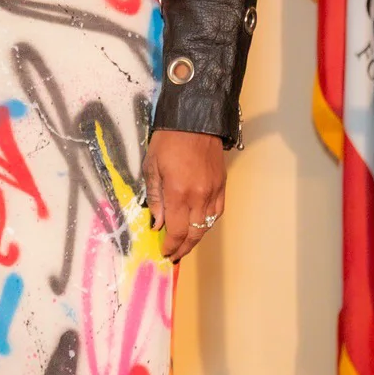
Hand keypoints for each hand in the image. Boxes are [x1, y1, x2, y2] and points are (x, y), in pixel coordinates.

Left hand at [143, 130, 228, 261]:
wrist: (195, 120)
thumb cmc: (168, 140)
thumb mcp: (152, 166)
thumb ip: (155, 198)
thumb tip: (157, 224)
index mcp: (179, 193)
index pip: (177, 231)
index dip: (171, 245)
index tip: (164, 252)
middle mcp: (199, 196)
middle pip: (194, 233)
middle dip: (183, 247)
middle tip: (174, 254)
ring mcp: (213, 191)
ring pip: (207, 225)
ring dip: (196, 237)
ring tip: (185, 243)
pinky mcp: (222, 185)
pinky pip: (217, 212)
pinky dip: (207, 222)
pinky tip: (199, 224)